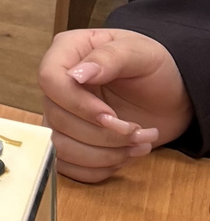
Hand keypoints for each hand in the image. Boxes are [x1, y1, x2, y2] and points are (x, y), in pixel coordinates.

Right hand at [39, 28, 190, 181]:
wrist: (171, 94)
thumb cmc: (155, 67)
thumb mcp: (139, 53)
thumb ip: (108, 58)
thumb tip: (76, 74)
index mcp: (68, 52)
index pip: (50, 80)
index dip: (78, 104)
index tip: (112, 115)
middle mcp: (58, 84)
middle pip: (57, 119)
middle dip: (102, 135)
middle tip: (138, 131)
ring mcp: (62, 114)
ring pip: (60, 147)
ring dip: (103, 155)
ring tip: (138, 145)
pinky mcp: (72, 141)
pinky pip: (69, 166)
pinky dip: (99, 168)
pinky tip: (125, 155)